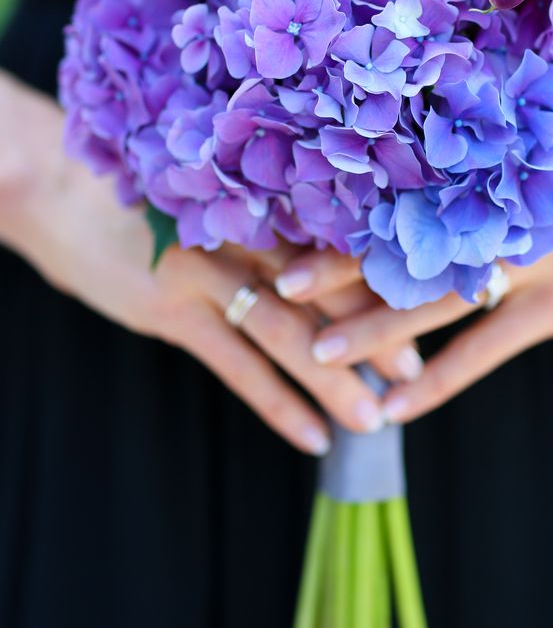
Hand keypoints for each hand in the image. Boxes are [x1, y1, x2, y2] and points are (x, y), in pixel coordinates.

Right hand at [0, 73, 418, 453]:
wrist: (55, 190)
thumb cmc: (141, 191)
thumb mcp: (208, 191)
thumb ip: (260, 214)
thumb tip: (322, 251)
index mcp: (258, 197)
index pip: (335, 240)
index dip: (380, 277)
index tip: (422, 305)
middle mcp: (241, 229)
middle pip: (324, 288)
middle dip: (374, 333)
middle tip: (415, 372)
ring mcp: (206, 269)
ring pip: (287, 332)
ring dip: (334, 379)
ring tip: (374, 419)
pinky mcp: (170, 307)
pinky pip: (236, 365)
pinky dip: (277, 404)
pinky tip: (310, 437)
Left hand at [274, 105, 552, 422]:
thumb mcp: (550, 157)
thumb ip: (490, 172)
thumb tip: (424, 178)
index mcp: (495, 168)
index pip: (402, 189)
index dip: (345, 207)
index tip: (288, 215)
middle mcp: (502, 210)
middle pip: (403, 242)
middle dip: (337, 267)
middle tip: (275, 286)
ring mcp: (532, 257)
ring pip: (435, 298)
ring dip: (374, 330)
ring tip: (317, 356)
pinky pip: (487, 349)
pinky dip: (441, 379)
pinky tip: (400, 406)